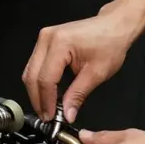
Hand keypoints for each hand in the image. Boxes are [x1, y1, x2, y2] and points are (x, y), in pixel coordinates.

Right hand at [21, 11, 135, 122]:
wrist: (114, 26)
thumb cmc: (110, 44)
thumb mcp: (96, 74)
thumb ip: (78, 95)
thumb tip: (67, 115)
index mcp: (59, 44)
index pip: (45, 79)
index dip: (46, 101)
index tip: (51, 117)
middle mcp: (47, 39)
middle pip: (32, 76)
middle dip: (37, 99)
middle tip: (47, 116)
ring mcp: (44, 38)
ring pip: (30, 71)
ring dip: (37, 91)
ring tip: (48, 108)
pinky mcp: (45, 41)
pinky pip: (36, 65)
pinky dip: (41, 81)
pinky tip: (50, 93)